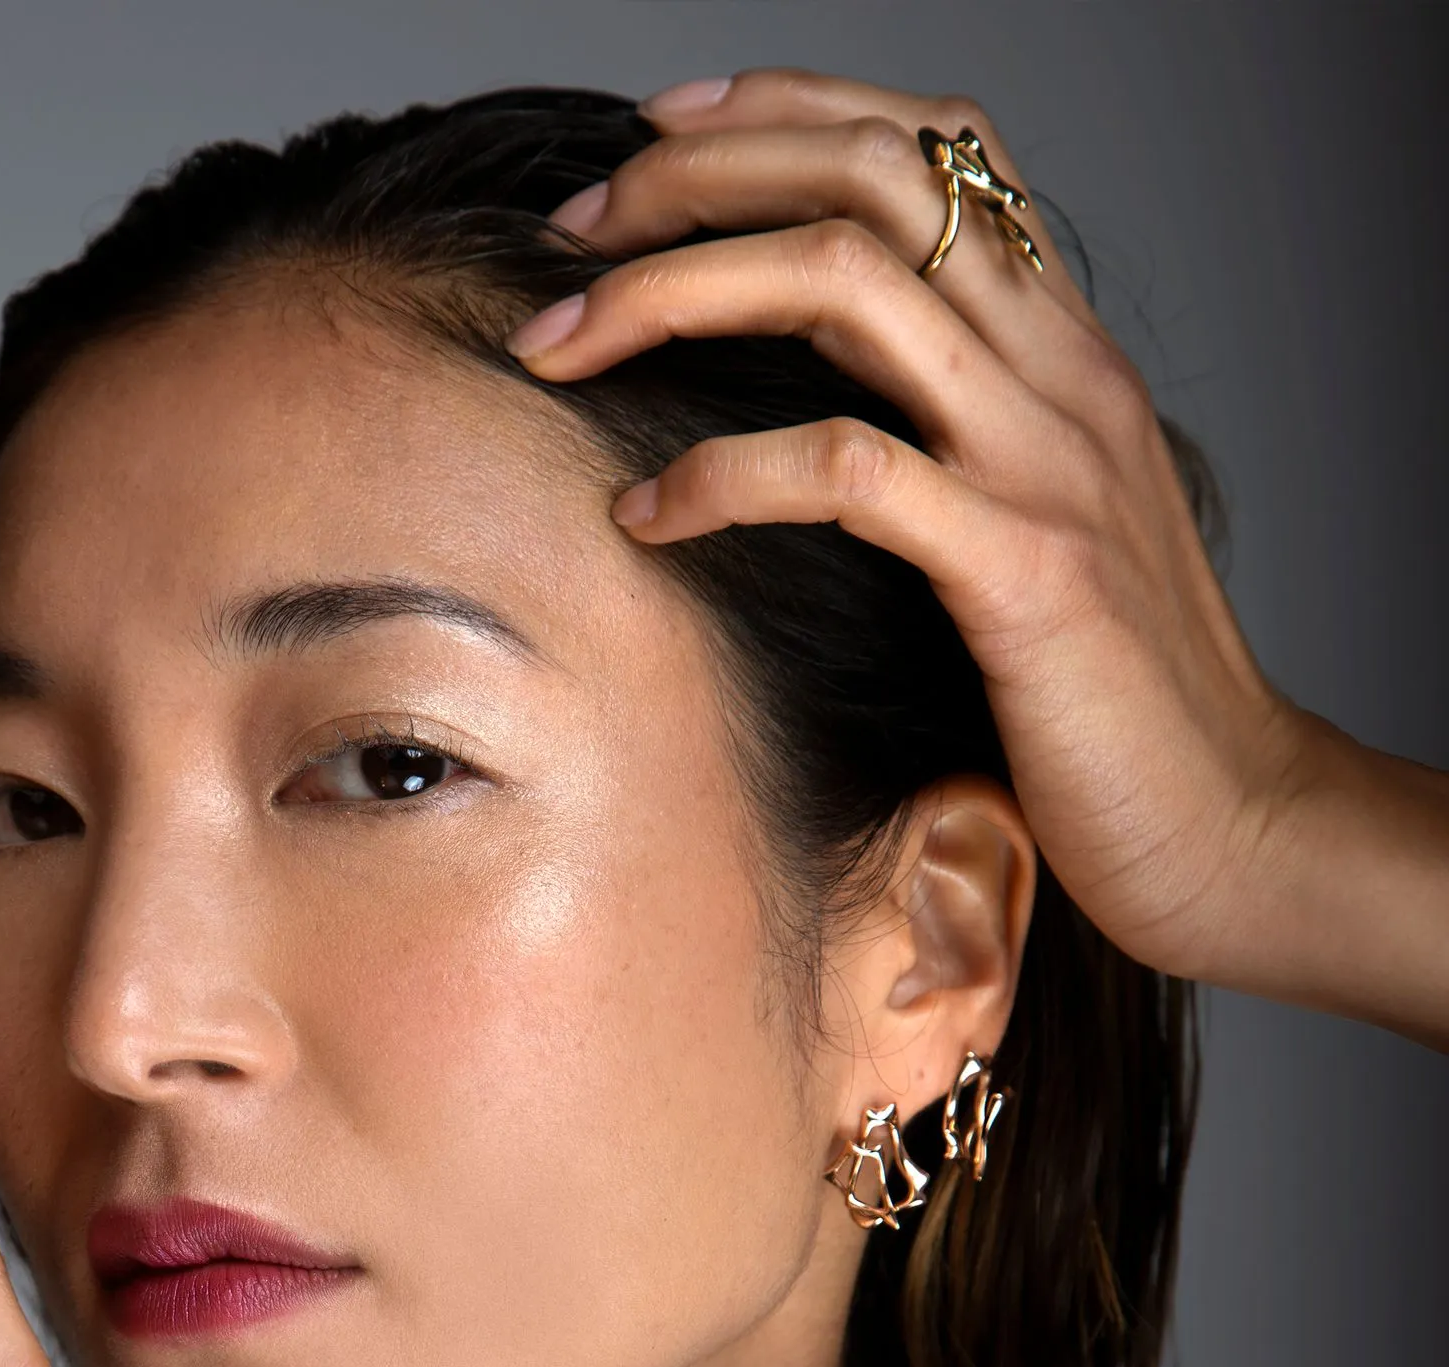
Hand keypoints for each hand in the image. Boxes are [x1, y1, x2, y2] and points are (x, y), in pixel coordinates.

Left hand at [513, 69, 1448, 1046]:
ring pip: (845, 279)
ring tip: (562, 346)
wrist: (1235, 826)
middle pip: (869, 178)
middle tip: (572, 227)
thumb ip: (959, 453)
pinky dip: (721, 474)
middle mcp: (1062, 374)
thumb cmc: (1114, 706)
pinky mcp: (1021, 570)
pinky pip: (845, 471)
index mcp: (1067, 354)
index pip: (938, 148)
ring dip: (675, 291)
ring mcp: (1045, 462)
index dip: (789, 110)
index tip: (656, 143)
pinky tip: (644, 518)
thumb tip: (824, 421)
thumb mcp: (1039, 539)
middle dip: (697, 180)